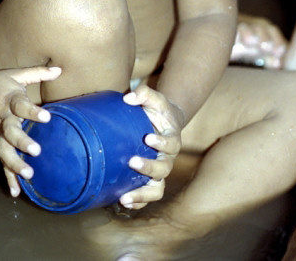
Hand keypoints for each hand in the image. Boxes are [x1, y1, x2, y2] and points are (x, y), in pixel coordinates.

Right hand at [0, 65, 61, 196]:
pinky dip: (8, 177)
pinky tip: (16, 192)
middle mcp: (2, 118)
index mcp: (9, 99)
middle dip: (22, 141)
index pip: (21, 105)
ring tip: (29, 174)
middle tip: (36, 151)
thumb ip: (36, 73)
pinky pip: (1, 162)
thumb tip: (60, 70)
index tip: (46, 117)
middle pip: (11, 131)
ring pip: (4, 150)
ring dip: (15, 163)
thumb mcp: (14, 75)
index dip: (32, 111)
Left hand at [119, 85, 183, 209]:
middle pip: (164, 169)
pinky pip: (147, 196)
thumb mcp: (155, 98)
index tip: (148, 137)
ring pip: (157, 190)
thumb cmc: (158, 111)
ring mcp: (159, 172)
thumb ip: (144, 93)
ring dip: (142, 194)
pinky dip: (138, 202)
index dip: (162, 142)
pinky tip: (123, 201)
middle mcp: (168, 158)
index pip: (172, 144)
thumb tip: (128, 98)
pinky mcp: (149, 180)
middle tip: (132, 161)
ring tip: (125, 197)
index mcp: (172, 139)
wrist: (164, 123)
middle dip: (148, 167)